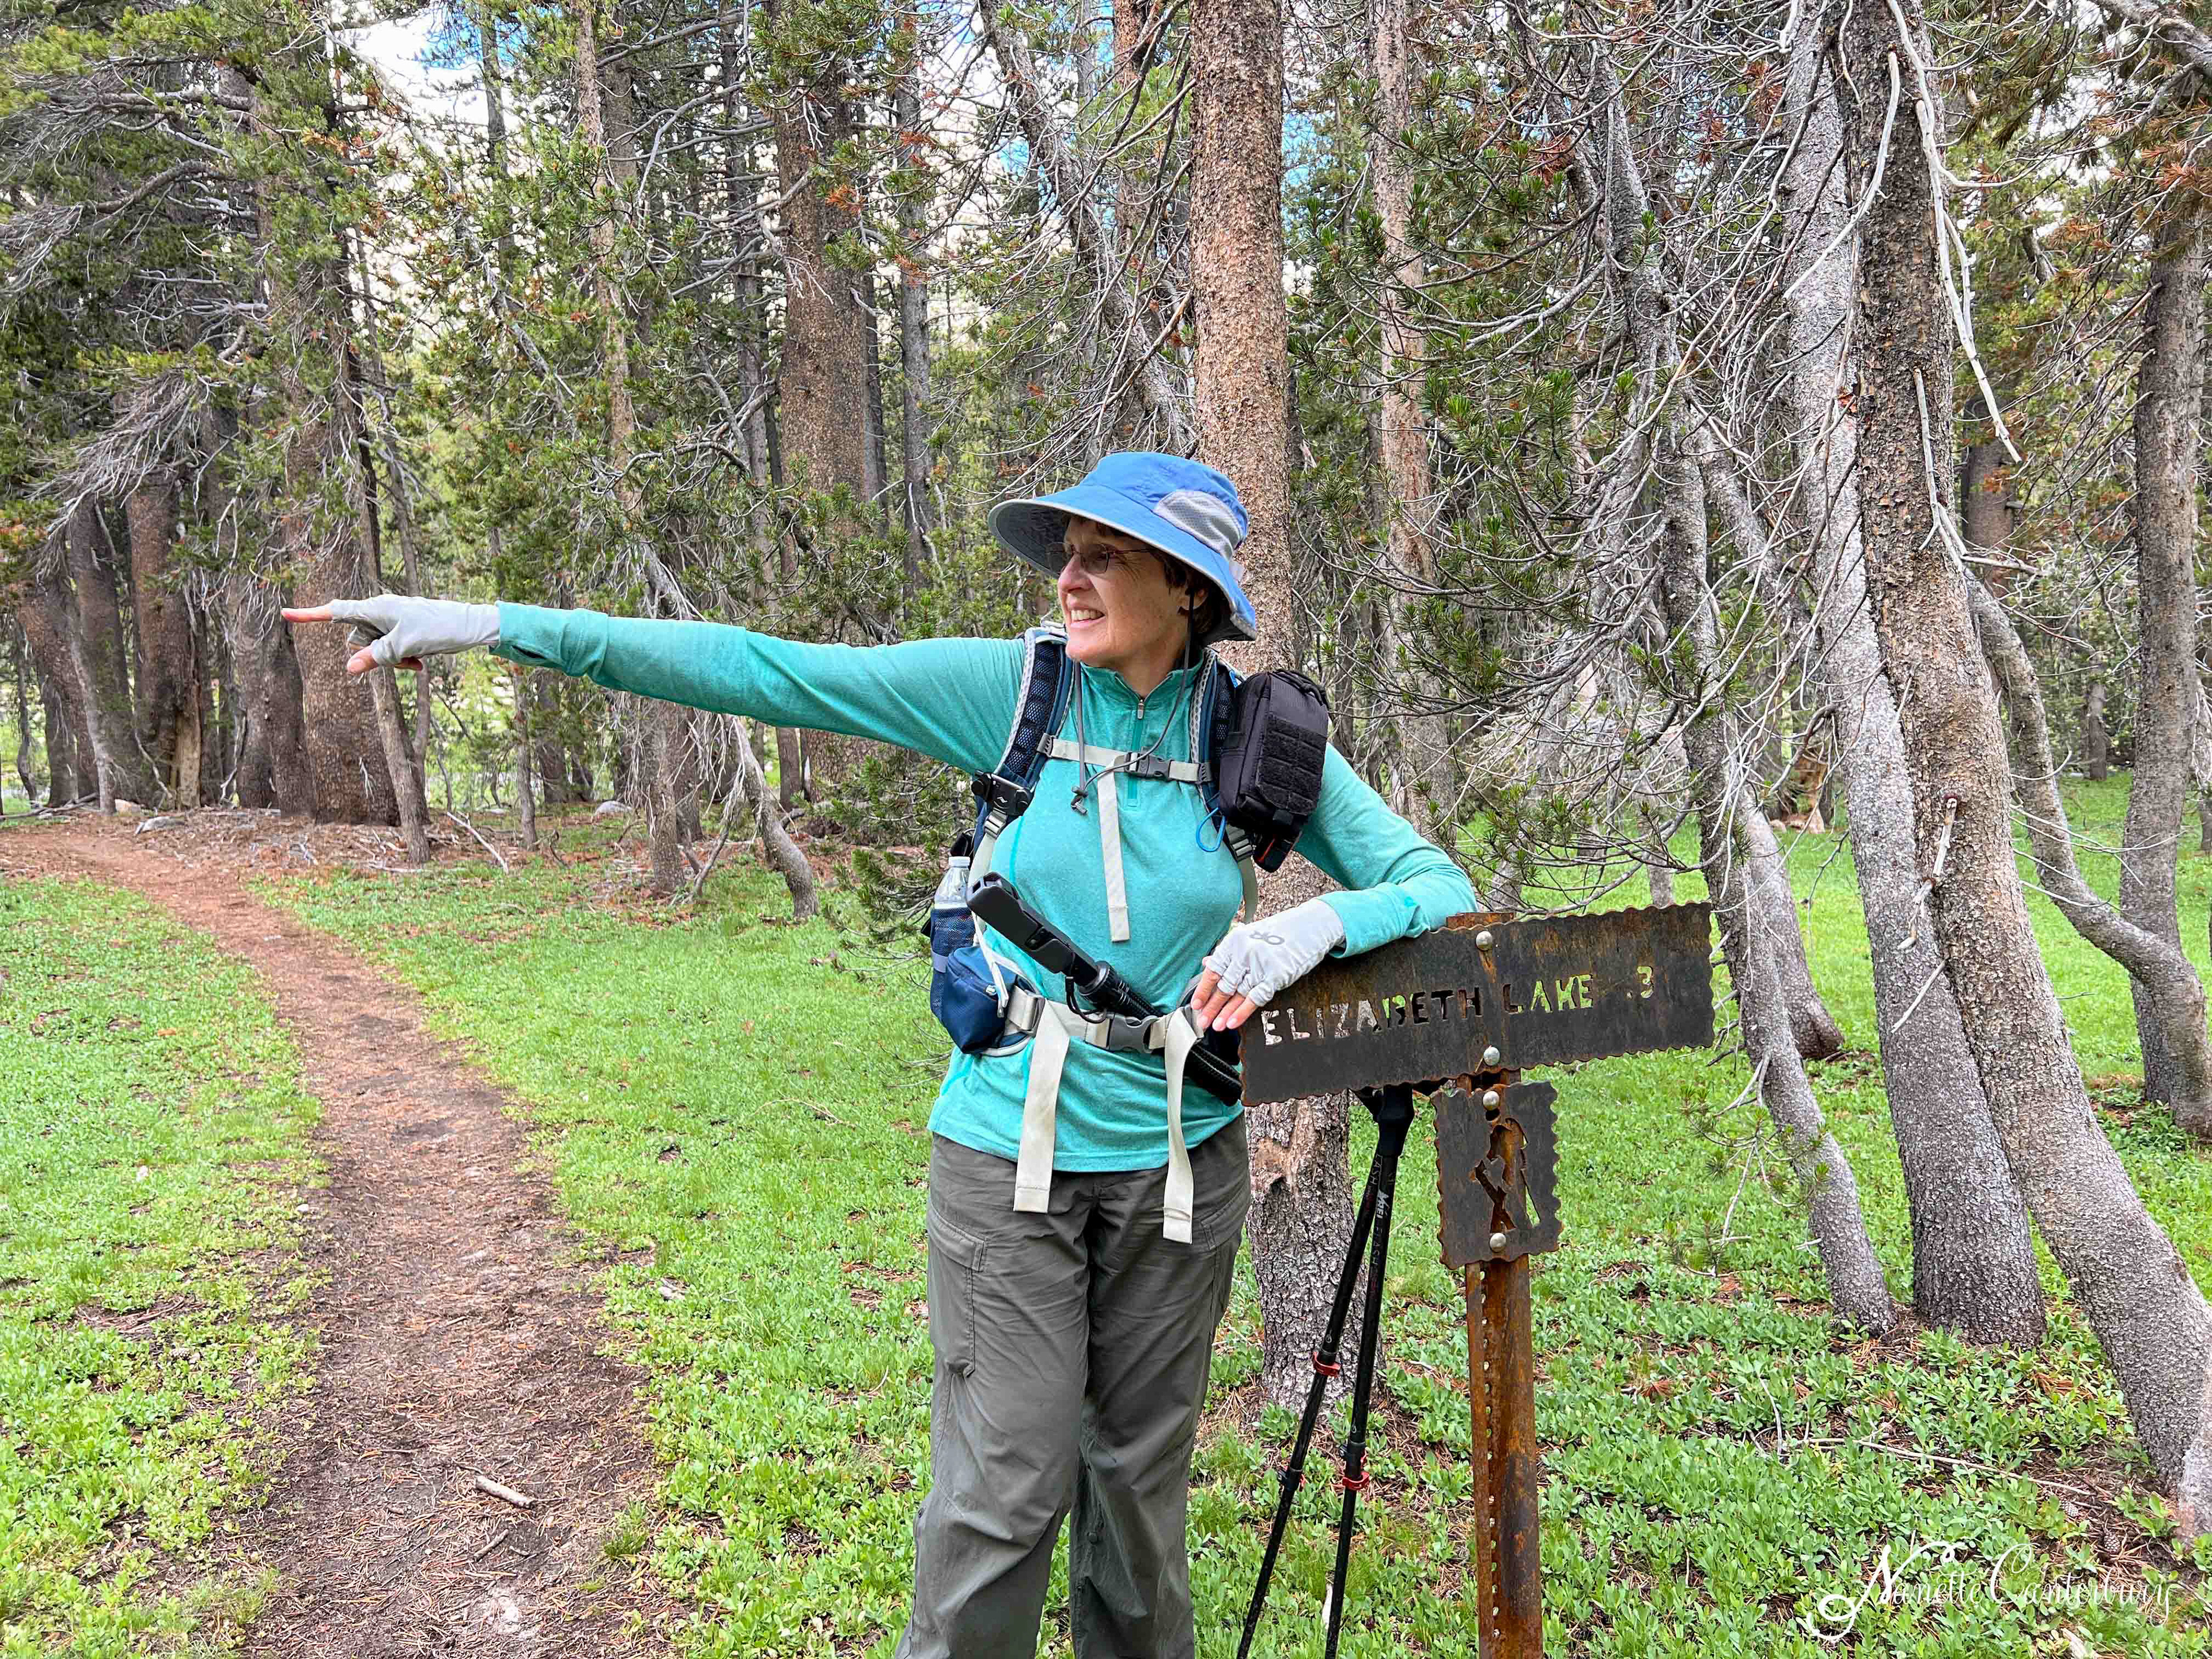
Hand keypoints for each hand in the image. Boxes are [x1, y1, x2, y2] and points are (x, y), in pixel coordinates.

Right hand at [281, 595, 500, 673]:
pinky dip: (403, 659)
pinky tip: (421, 663)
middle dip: (375, 654)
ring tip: (417, 660)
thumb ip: (375, 657)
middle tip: (405, 657)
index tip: (284, 614)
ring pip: (376, 648)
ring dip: (393, 660)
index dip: (309, 615)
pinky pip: (391, 650)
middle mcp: (379, 611)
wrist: (470, 626)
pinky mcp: (404, 630)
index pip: (334, 612)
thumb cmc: (437, 630)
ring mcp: (392, 621)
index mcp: (374, 608)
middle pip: (358, 638)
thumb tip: (349, 668)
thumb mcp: (404, 648)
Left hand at [1188, 898, 1345, 1032]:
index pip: (1214, 970)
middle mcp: (1244, 952)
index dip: (1203, 989)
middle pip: (1224, 985)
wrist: (1311, 927)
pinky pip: (1255, 998)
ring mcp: (1260, 964)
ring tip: (1215, 1026)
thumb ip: (1229, 952)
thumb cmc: (1280, 933)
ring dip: (1224, 1012)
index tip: (1196, 1004)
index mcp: (1235, 941)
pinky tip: (1232, 1023)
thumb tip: (1207, 964)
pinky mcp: (1276, 975)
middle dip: (1211, 1006)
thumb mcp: (1250, 937)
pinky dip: (1242, 1012)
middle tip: (1202, 1021)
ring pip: (1237, 994)